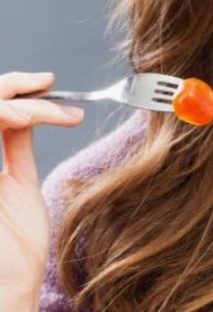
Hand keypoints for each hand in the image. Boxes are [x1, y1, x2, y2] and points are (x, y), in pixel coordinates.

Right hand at [0, 72, 83, 309]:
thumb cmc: (14, 248)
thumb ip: (14, 147)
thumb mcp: (17, 185)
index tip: (47, 84)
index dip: (11, 89)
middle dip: (12, 86)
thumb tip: (25, 114)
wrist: (10, 289)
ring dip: (10, 103)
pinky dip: (0, 118)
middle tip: (47, 83)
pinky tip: (25, 120)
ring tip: (42, 111)